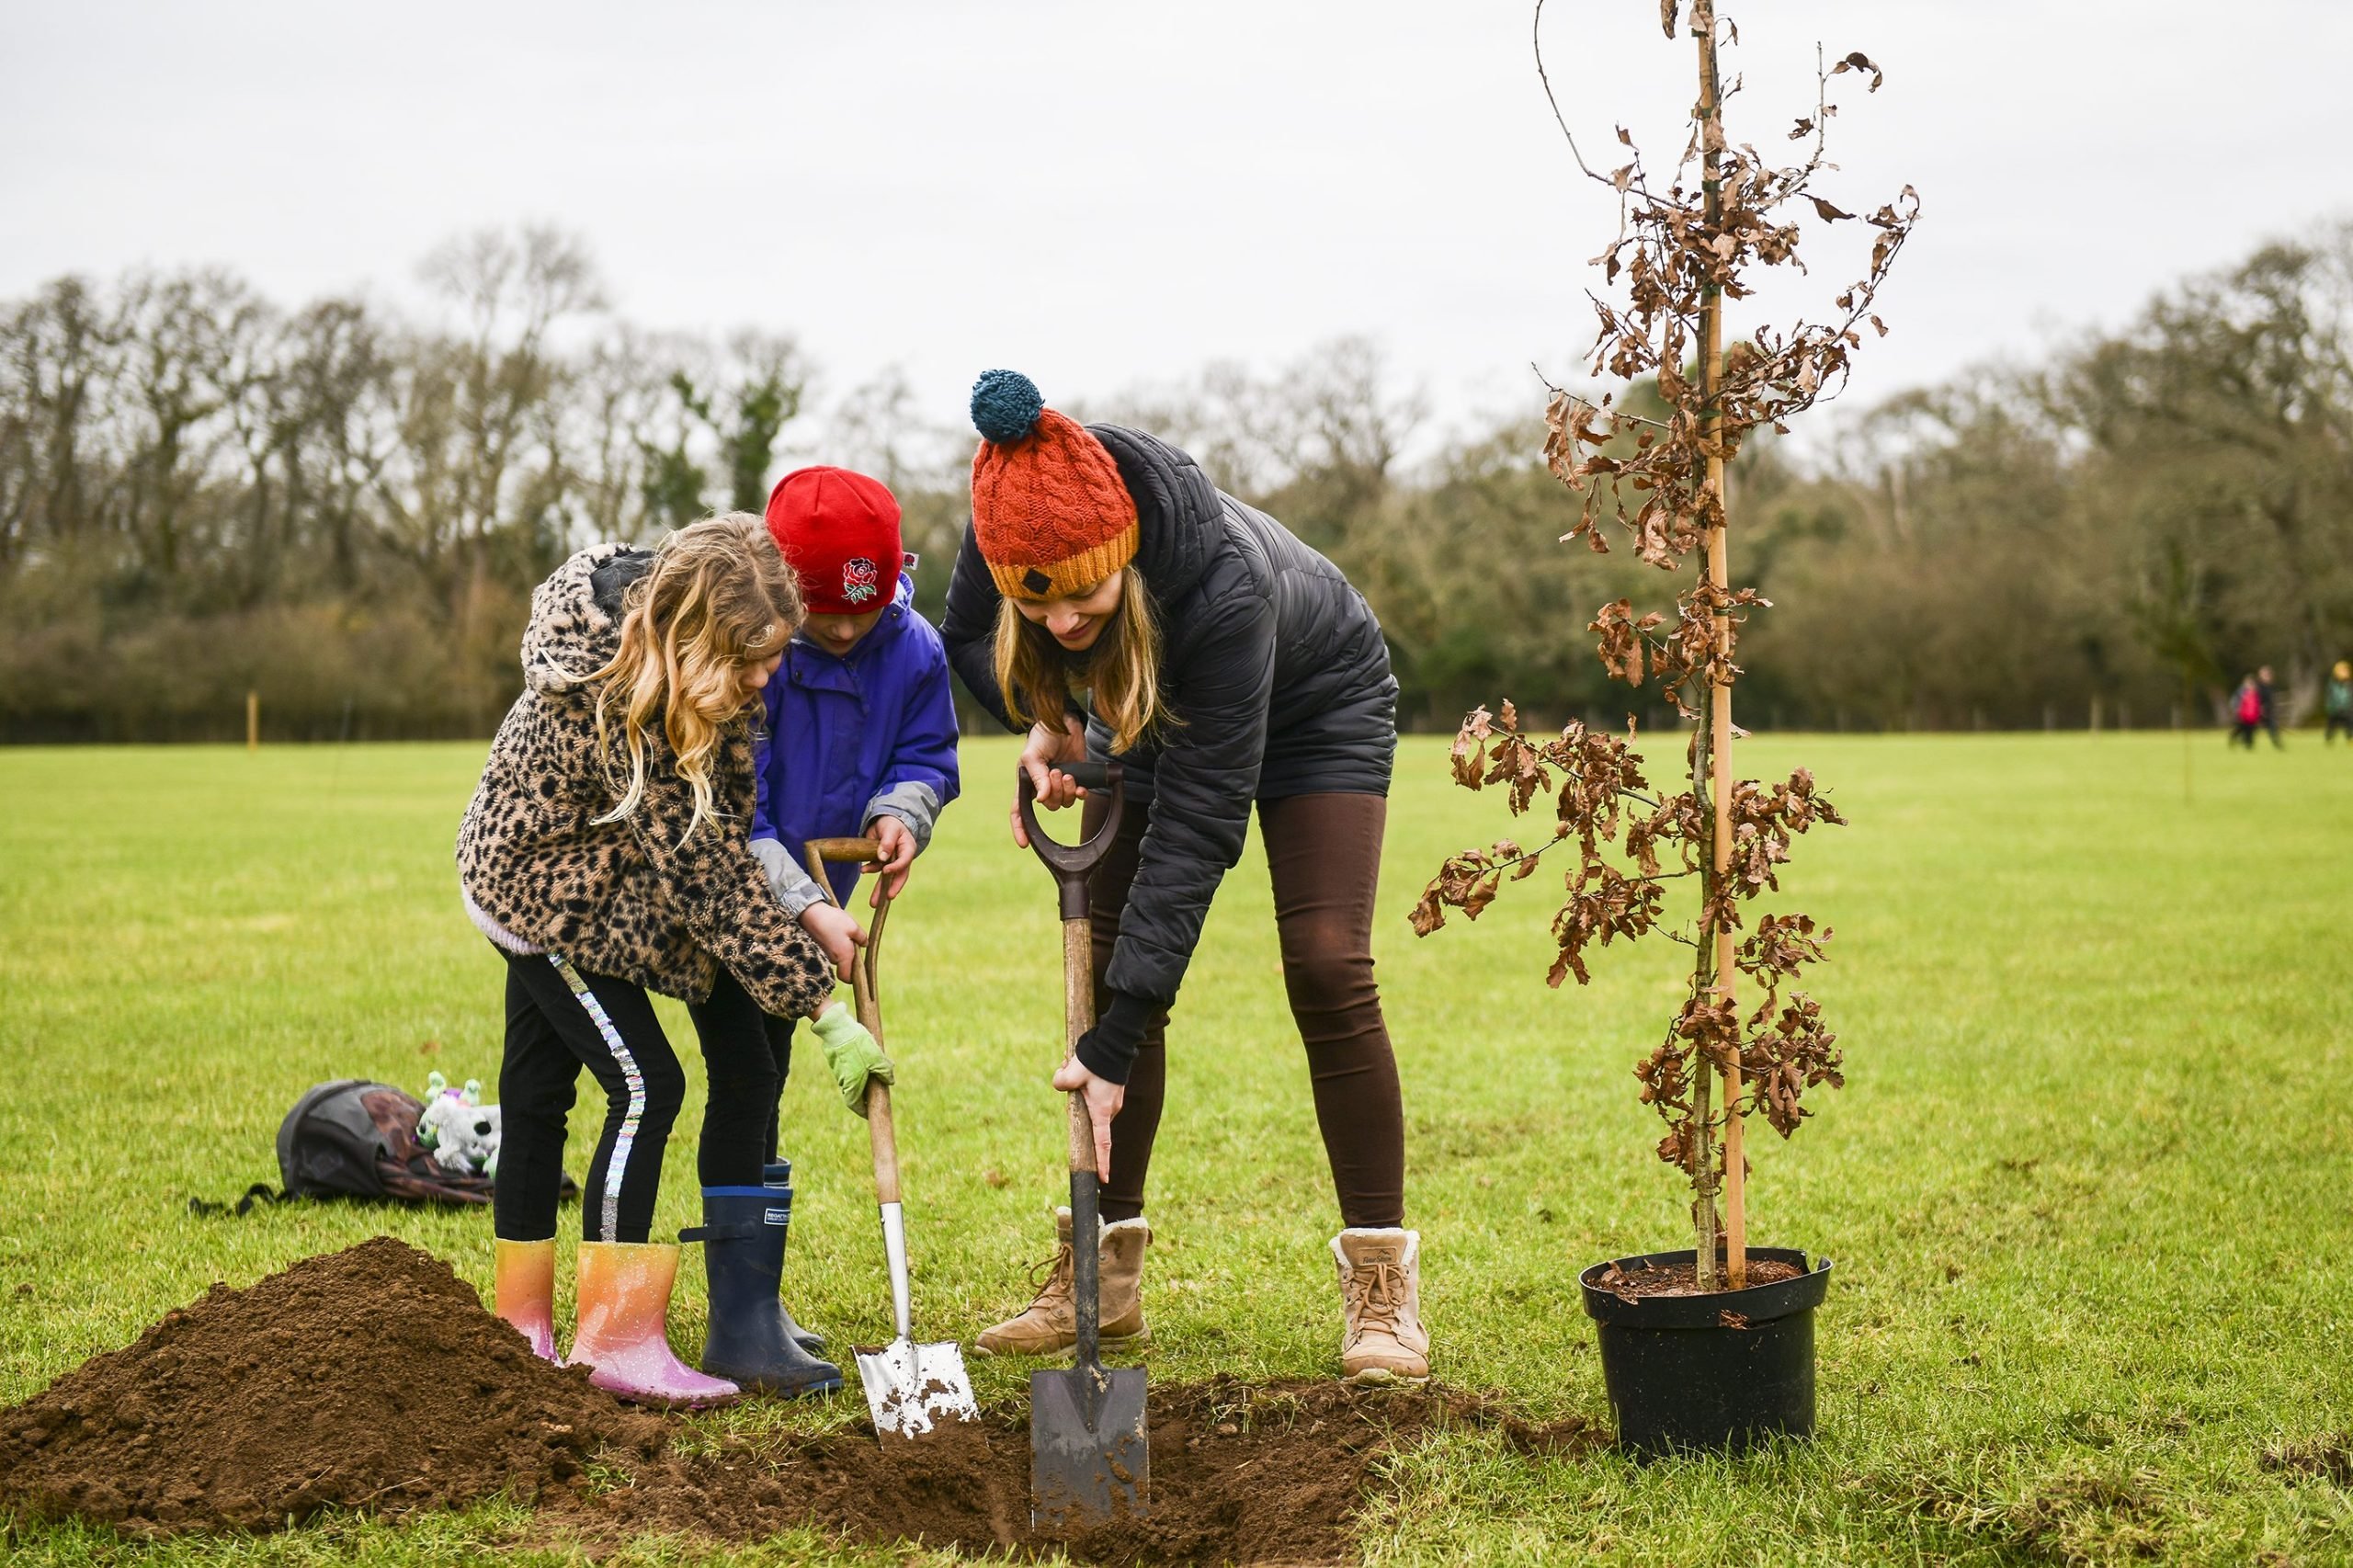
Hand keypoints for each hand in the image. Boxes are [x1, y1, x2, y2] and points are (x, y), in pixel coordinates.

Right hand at [798, 901, 864, 977]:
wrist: (810, 913)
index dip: (854, 977)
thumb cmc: (833, 920)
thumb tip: (865, 944)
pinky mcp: (818, 947)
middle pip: (844, 965)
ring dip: (842, 949)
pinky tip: (834, 931)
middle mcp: (832, 959)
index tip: (859, 966)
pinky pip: (830, 950)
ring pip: (837, 957)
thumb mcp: (853, 927)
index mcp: (843, 956)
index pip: (847, 978)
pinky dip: (834, 944)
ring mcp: (824, 954)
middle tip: (853, 940)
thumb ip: (862, 938)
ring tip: (842, 932)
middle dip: (850, 956)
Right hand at [811, 1001, 894, 1115]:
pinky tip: (864, 1056)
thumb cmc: (858, 1046)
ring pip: (851, 1080)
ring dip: (861, 1079)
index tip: (869, 1112)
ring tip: (874, 1068)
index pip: (855, 1106)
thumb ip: (886, 1072)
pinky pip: (847, 1069)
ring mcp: (838, 1071)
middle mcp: (842, 1081)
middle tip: (875, 1090)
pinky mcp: (836, 1060)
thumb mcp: (878, 1059)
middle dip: (864, 1094)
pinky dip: (856, 1068)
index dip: (863, 1111)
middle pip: (853, 1093)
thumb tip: (890, 1081)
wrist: (838, 1028)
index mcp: (852, 1085)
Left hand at [866, 816, 916, 907]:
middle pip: (899, 875)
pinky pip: (876, 868)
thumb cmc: (891, 823)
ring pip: (887, 877)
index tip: (886, 872)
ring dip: (879, 889)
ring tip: (873, 902)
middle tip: (887, 898)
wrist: (884, 820)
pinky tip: (863, 869)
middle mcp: (902, 858)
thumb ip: (887, 842)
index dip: (896, 867)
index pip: (904, 861)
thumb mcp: (890, 830)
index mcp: (908, 849)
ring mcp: (892, 861)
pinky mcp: (882, 861)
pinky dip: (869, 869)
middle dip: (892, 888)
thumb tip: (882, 857)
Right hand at [1010, 716, 1089, 848]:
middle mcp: (1042, 788)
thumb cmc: (1042, 736)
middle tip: (1057, 771)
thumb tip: (1042, 799)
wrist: (1064, 722)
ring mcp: (1059, 785)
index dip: (1020, 828)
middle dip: (1055, 792)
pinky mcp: (1075, 780)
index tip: (1024, 844)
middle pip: (1049, 806)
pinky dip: (1080, 793)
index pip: (1019, 811)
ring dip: (1068, 790)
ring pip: (1065, 803)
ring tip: (1068, 772)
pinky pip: (1078, 797)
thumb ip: (1037, 777)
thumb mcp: (1033, 755)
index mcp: (1026, 783)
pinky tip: (1081, 785)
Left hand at [1051, 1057, 1123, 1180]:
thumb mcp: (1071, 1073)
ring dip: (1080, 1091)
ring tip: (1075, 1068)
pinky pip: (1097, 1096)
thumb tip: (1059, 1084)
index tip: (1104, 1179)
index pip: (1102, 1143)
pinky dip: (1087, 1086)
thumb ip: (1060, 1083)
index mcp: (1102, 1111)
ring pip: (1091, 1105)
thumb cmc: (1095, 1061)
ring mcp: (1114, 1101)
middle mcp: (1111, 1109)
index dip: (1102, 1162)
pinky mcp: (1113, 1092)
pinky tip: (1083, 1067)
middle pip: (1090, 1120)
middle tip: (1069, 1076)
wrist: (1114, 1043)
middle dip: (1076, 1104)